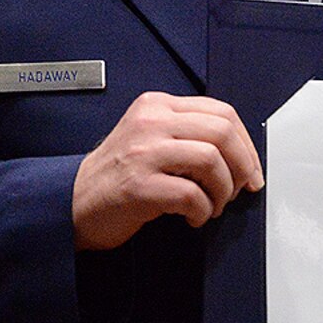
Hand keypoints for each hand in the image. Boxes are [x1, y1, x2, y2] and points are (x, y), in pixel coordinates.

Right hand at [71, 92, 262, 249]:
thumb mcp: (149, 137)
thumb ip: (187, 133)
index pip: (222, 112)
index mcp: (157, 105)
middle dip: (242, 166)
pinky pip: (191, 195)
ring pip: (211, 160)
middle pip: (222, 132)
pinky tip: (193, 217)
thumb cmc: (116, 175)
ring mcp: (143, 152)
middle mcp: (150, 122)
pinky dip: (202, 210)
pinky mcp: (138, 185)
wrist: (70, 203)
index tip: (252, 168)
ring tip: (212, 206)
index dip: (246, 143)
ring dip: (222, 191)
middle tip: (239, 190)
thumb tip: (240, 153)